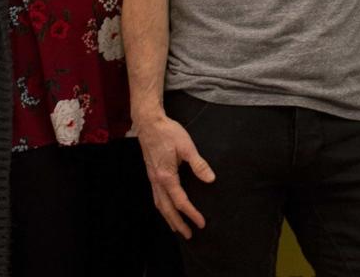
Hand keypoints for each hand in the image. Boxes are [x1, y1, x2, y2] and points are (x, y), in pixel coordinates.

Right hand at [136, 113, 214, 238]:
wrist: (149, 123)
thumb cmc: (168, 133)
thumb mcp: (187, 147)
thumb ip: (199, 164)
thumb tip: (211, 179)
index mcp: (166, 176)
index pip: (180, 201)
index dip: (191, 213)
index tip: (201, 223)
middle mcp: (157, 181)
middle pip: (166, 209)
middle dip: (178, 223)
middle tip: (189, 235)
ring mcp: (152, 178)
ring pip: (159, 204)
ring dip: (168, 218)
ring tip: (177, 228)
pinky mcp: (151, 174)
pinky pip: (156, 197)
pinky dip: (162, 208)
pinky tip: (167, 209)